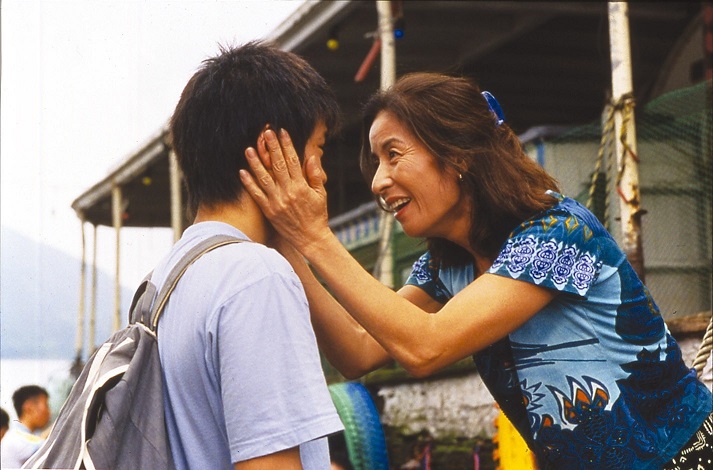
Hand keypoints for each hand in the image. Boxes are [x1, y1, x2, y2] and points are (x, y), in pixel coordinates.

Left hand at [240, 128, 331, 253]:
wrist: (310, 238)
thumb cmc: (317, 215)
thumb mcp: (321, 194)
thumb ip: (315, 176)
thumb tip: (311, 157)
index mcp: (302, 186)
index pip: (293, 160)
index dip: (287, 145)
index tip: (282, 132)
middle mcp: (288, 192)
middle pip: (278, 165)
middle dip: (271, 147)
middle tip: (265, 132)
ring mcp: (277, 201)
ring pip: (264, 178)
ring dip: (255, 163)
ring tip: (249, 149)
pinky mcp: (269, 211)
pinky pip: (257, 195)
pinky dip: (249, 183)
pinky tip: (242, 171)